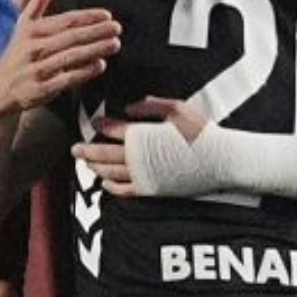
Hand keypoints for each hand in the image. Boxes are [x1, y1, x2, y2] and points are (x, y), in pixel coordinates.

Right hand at [0, 0, 120, 116]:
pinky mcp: (41, 89)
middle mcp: (34, 48)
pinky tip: (100, 65)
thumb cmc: (16, 56)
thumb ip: (37, 3)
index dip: (87, 17)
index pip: (64, 21)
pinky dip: (84, 71)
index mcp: (32, 31)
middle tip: (117, 27)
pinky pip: (67, 79)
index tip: (106, 15)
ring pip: (71, 56)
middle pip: (70, 37)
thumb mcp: (22, 27)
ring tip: (115, 44)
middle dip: (96, 32)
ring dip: (95, 49)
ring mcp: (38, 69)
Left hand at [70, 96, 208, 196]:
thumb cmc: (201, 132)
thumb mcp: (178, 109)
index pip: (113, 130)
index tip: (94, 124)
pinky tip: (104, 182)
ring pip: (110, 173)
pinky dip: (111, 187)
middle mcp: (139, 157)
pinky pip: (124, 191)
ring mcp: (144, 175)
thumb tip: (128, 107)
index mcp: (143, 135)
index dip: (101, 127)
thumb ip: (151, 105)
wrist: (221, 160)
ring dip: (95, 167)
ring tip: (86, 163)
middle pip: (103, 154)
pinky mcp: (151, 189)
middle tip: (74, 148)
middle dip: (87, 151)